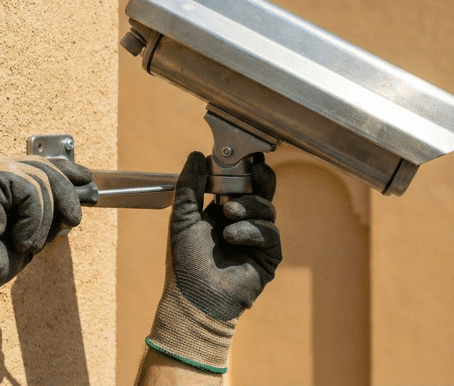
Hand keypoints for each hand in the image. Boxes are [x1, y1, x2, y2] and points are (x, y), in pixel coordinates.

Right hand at [0, 157, 94, 325]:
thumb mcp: (22, 237)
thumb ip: (43, 218)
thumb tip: (72, 208)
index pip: (35, 166)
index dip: (65, 172)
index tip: (86, 180)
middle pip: (42, 167)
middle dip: (66, 192)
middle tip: (75, 217)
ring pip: (40, 179)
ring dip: (46, 216)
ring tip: (32, 241)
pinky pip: (30, 189)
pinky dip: (35, 218)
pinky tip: (23, 238)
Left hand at [145, 151, 280, 373]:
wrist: (195, 298)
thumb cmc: (185, 262)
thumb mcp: (183, 217)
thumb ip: (190, 185)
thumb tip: (197, 154)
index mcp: (223, 212)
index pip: (241, 184)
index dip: (244, 170)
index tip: (243, 156)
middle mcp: (243, 223)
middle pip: (262, 192)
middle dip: (260, 179)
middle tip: (255, 170)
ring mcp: (258, 240)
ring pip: (267, 209)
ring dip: (249, 206)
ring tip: (228, 214)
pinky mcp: (269, 257)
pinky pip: (271, 233)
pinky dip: (253, 230)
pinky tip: (233, 236)